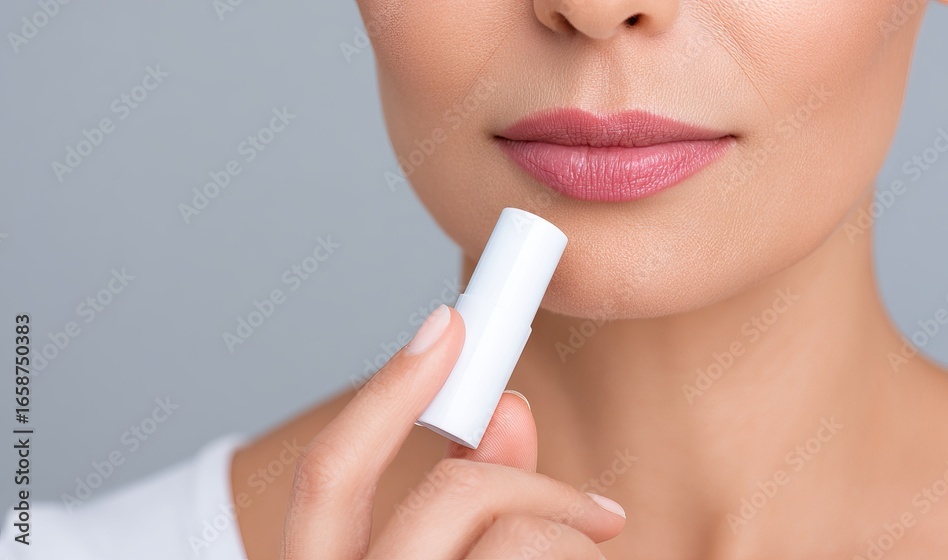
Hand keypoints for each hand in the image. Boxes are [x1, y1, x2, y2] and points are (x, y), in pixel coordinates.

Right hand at [280, 304, 625, 558]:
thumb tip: (507, 409)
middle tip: (601, 512)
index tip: (449, 321)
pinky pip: (554, 559)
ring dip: (574, 539)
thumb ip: (476, 495)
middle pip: (450, 496)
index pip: (331, 475)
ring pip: (520, 537)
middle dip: (529, 479)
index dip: (389, 392)